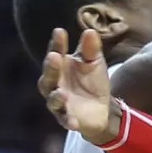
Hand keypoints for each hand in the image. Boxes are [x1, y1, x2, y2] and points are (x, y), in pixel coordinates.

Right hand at [42, 29, 119, 143]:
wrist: (102, 108)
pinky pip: (65, 120)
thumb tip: (90, 31)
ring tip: (62, 93)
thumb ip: (91, 49)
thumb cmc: (93, 82)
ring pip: (52, 99)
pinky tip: (73, 122)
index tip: (60, 32)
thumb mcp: (95, 63)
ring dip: (56, 97)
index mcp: (60, 66)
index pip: (56, 52)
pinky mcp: (67, 118)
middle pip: (49, 76)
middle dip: (51, 67)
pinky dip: (68, 121)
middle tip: (55, 57)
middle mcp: (55, 84)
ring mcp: (59, 102)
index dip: (57, 43)